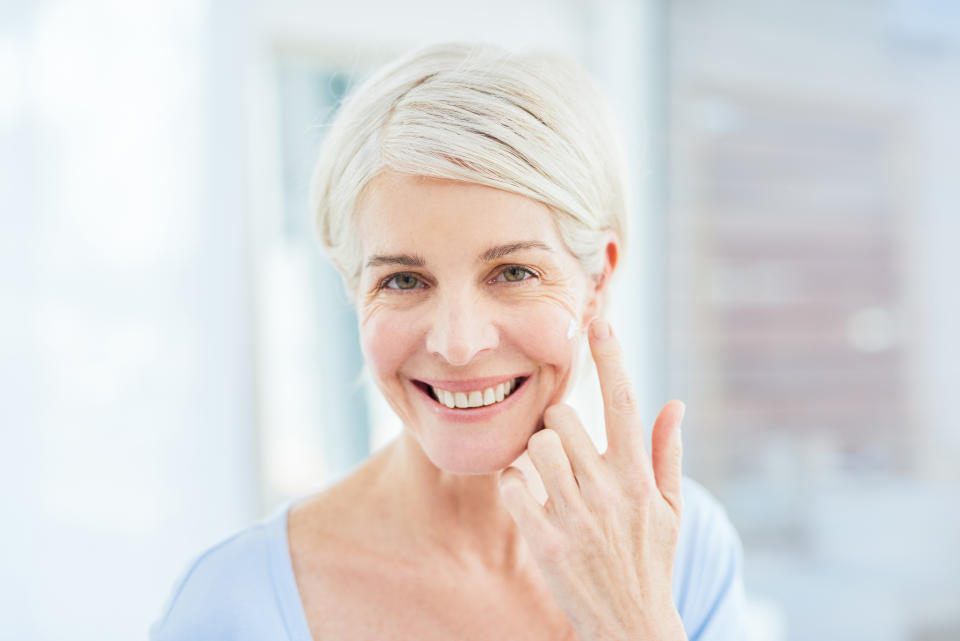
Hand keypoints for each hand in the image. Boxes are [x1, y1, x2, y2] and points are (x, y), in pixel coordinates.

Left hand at [498, 318, 686, 640]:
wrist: (630, 626)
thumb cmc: (649, 560)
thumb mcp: (669, 509)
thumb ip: (668, 453)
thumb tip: (673, 402)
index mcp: (639, 477)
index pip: (624, 402)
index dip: (611, 358)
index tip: (599, 321)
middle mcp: (608, 490)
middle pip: (562, 418)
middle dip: (555, 424)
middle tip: (561, 447)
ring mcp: (576, 516)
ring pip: (536, 448)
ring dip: (533, 454)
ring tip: (545, 475)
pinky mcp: (546, 542)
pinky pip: (513, 487)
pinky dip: (513, 485)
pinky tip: (526, 497)